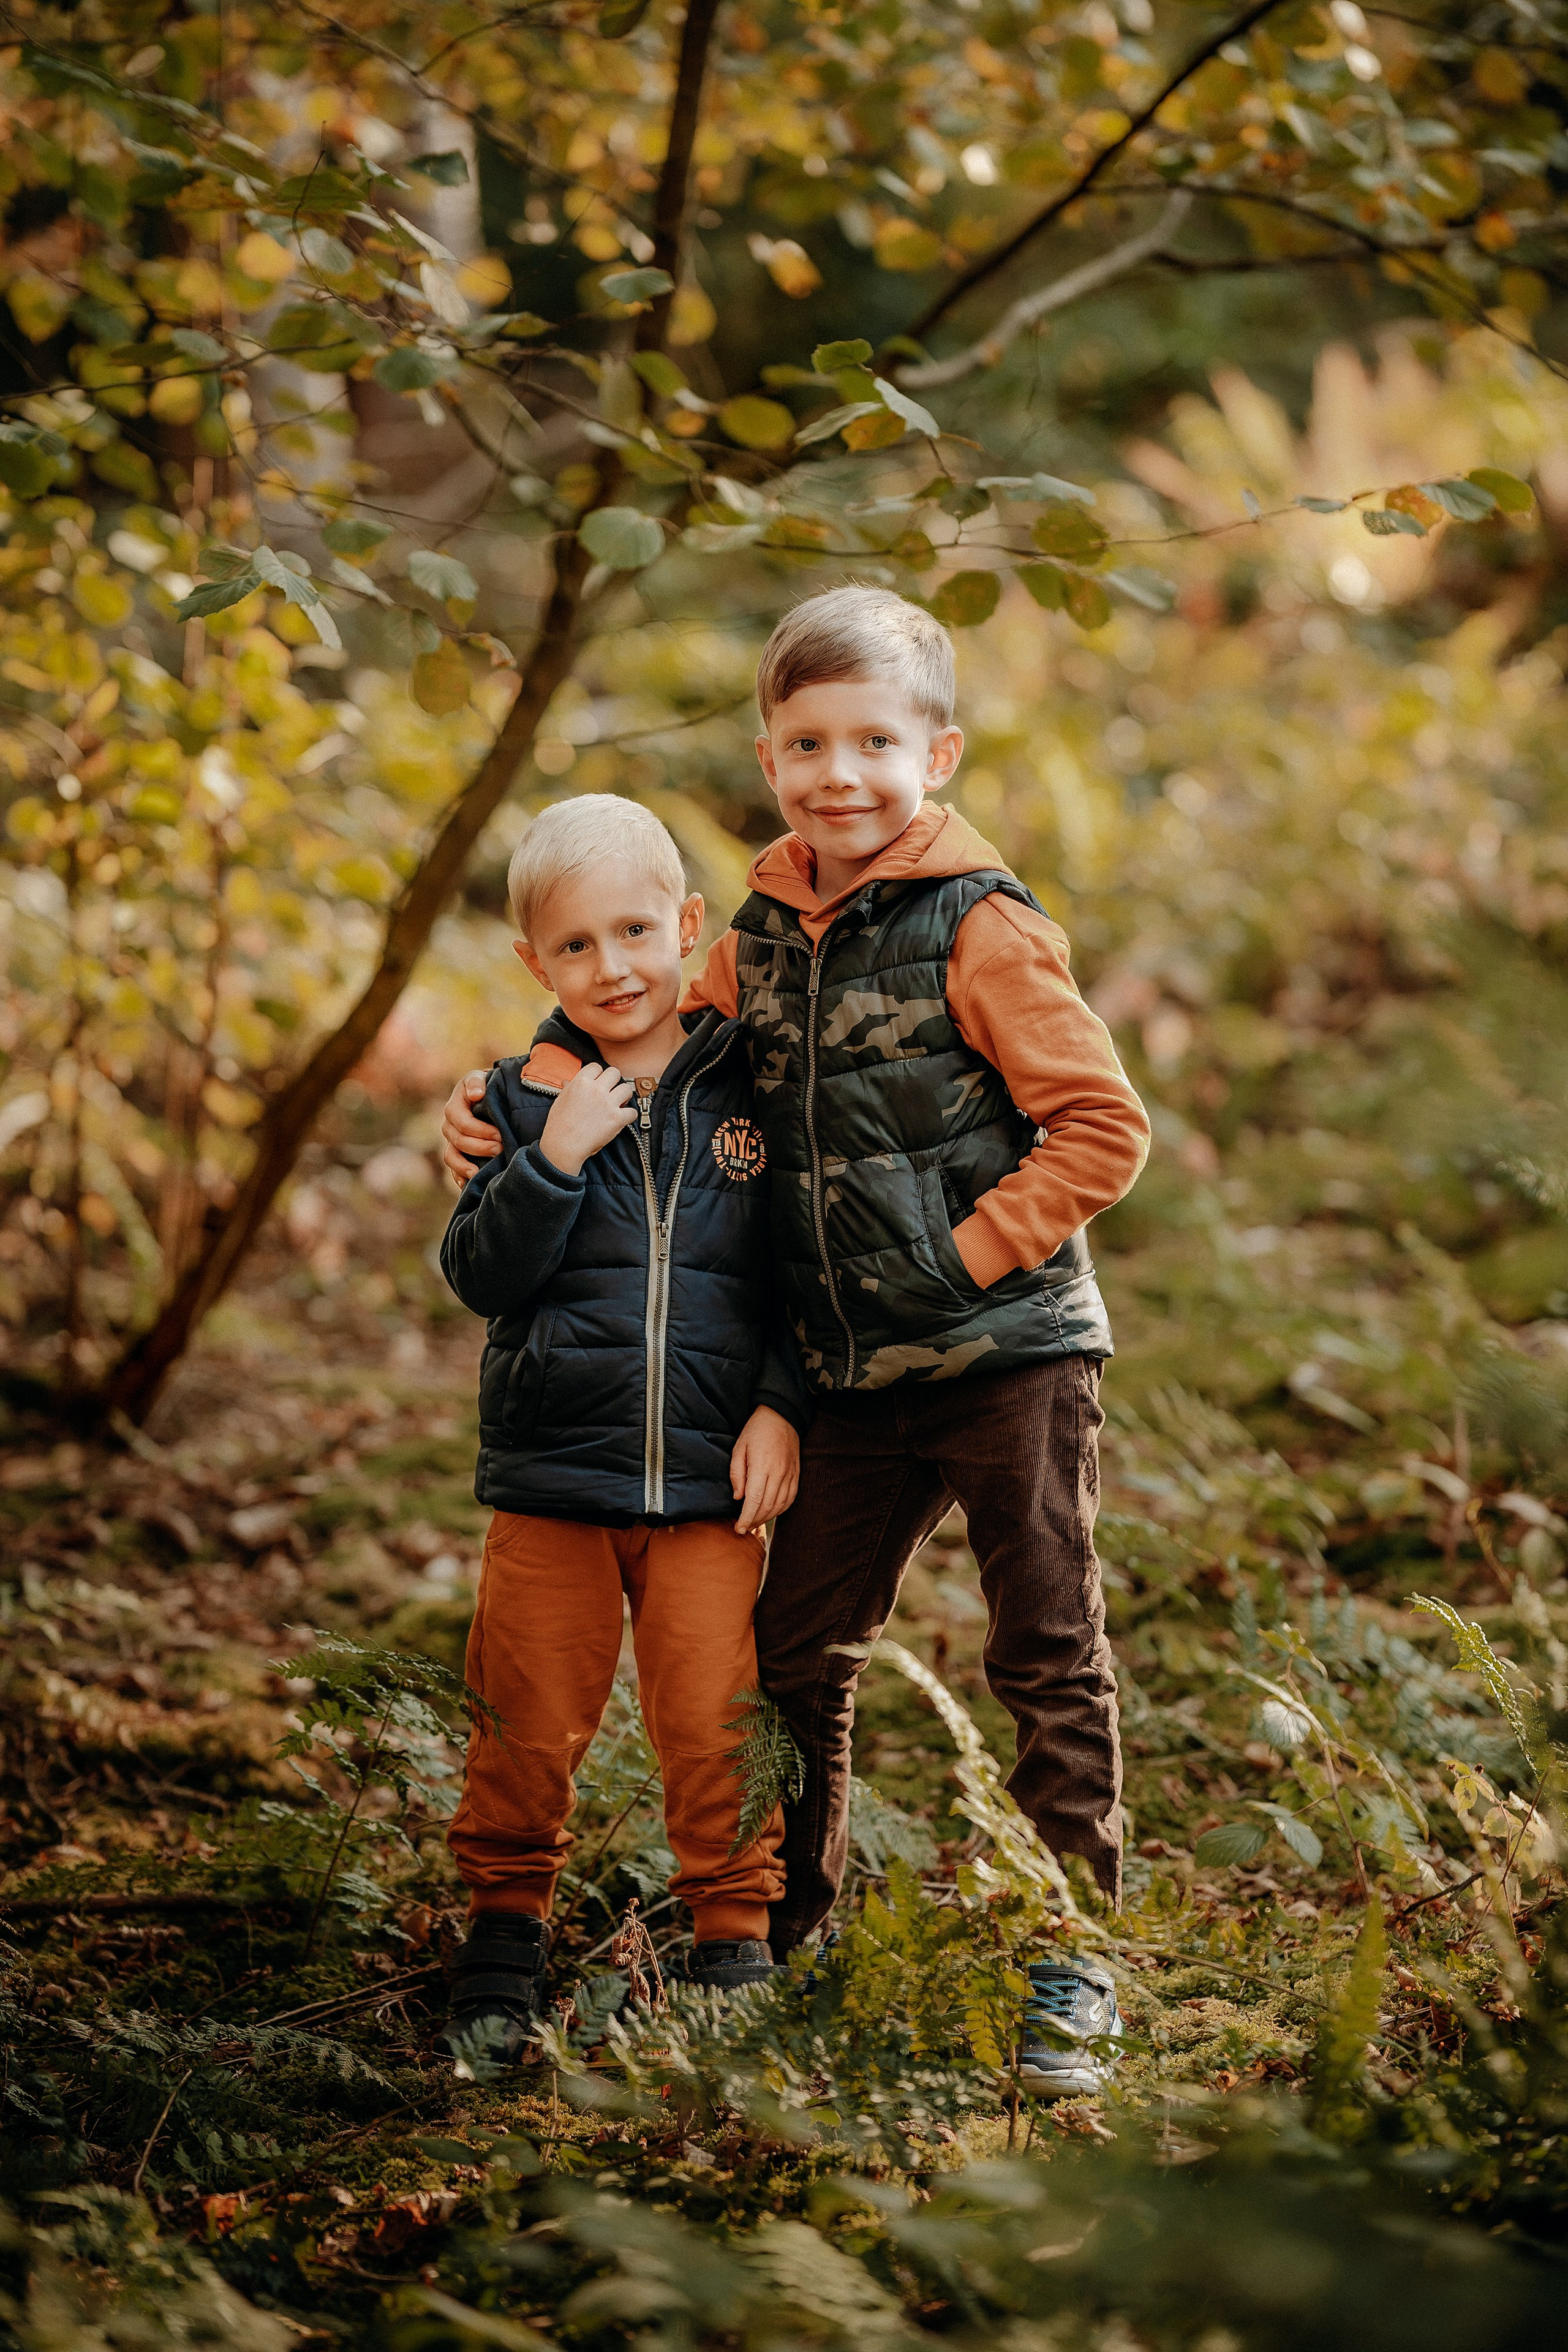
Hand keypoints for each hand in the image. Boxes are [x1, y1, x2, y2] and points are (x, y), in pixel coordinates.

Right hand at [441, 1070, 500, 1184]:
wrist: (488, 1096)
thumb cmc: (487, 1086)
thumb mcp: (481, 1078)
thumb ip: (476, 1082)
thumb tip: (476, 1094)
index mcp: (454, 1107)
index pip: (463, 1123)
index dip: (481, 1131)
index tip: (500, 1134)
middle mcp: (449, 1125)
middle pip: (459, 1141)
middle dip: (479, 1147)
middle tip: (500, 1149)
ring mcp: (451, 1140)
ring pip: (451, 1156)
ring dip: (466, 1166)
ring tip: (481, 1172)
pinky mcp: (457, 1152)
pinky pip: (453, 1168)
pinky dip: (459, 1177)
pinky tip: (469, 1184)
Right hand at [539, 1064, 636, 1177]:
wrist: (563, 1145)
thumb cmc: (558, 1125)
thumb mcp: (560, 1101)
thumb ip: (568, 1089)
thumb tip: (568, 1082)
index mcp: (581, 1082)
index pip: (596, 1067)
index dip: (598, 1074)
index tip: (598, 1082)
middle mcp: (596, 1090)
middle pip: (615, 1073)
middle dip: (614, 1081)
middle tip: (611, 1091)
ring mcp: (608, 1103)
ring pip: (626, 1089)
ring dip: (624, 1096)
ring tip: (619, 1103)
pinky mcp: (617, 1118)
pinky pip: (633, 1111)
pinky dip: (629, 1116)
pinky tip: (622, 1118)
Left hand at [730, 1405, 799, 1535]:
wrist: (781, 1416)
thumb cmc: (756, 1431)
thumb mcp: (739, 1448)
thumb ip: (736, 1473)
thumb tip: (738, 1497)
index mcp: (762, 1466)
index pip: (755, 1500)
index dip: (747, 1518)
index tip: (739, 1528)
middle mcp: (778, 1473)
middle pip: (767, 1506)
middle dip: (754, 1521)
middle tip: (743, 1528)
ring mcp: (790, 1474)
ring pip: (780, 1505)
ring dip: (767, 1517)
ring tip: (754, 1522)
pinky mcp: (796, 1474)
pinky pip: (790, 1498)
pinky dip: (781, 1509)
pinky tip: (771, 1512)